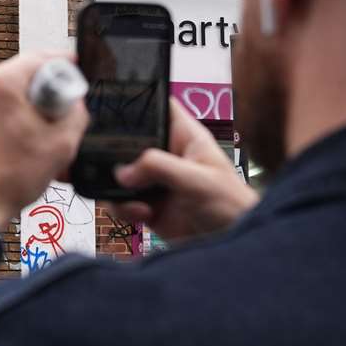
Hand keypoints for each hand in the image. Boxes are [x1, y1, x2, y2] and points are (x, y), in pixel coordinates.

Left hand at [0, 52, 89, 229]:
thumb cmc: (7, 181)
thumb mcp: (61, 146)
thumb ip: (76, 114)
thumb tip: (74, 102)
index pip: (37, 59)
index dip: (59, 61)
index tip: (69, 64)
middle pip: (11, 78)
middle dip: (30, 94)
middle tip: (43, 119)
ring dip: (4, 108)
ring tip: (14, 140)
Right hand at [110, 98, 258, 241]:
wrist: (231, 243)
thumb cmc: (232, 205)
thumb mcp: (197, 180)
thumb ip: (159, 168)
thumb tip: (122, 172)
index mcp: (184, 137)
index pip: (160, 107)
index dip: (139, 101)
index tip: (114, 107)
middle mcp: (167, 156)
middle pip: (129, 141)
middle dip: (115, 152)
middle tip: (113, 166)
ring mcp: (156, 181)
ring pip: (120, 174)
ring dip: (117, 186)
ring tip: (133, 199)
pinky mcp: (148, 206)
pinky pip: (121, 201)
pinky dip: (123, 208)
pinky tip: (142, 215)